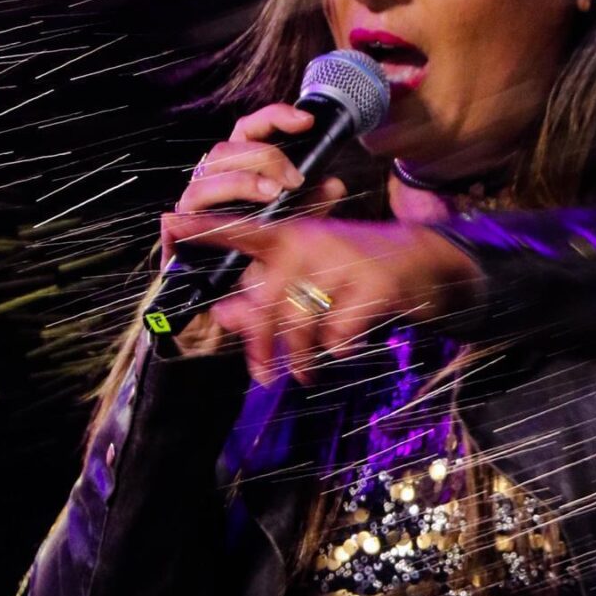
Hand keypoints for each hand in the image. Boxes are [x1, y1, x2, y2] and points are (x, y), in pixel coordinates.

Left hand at [157, 201, 484, 384]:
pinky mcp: (375, 286)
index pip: (241, 231)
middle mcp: (314, 243)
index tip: (170, 220)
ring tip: (304, 374)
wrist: (425, 264)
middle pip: (267, 300)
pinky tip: (344, 350)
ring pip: (301, 322)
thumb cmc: (356, 273)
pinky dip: (339, 349)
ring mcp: (345, 262)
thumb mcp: (310, 279)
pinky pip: (340, 333)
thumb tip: (221, 312)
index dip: (205, 228)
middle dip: (261, 345)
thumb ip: (264, 297)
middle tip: (262, 375)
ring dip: (300, 358)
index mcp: (292, 237)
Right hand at [158, 101, 346, 269]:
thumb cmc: (261, 256)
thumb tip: (334, 183)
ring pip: (206, 178)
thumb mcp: (295, 226)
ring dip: (241, 182)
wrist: (229, 302)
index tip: (305, 121)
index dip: (273, 118)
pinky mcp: (176, 232)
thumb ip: (312, 204)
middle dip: (263, 158)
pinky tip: (213, 218)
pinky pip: (178, 219)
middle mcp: (212, 181)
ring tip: (272, 195)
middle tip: (294, 180)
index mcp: (237, 169)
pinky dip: (194, 218)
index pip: (248, 130)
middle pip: (225, 149)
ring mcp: (193, 205)